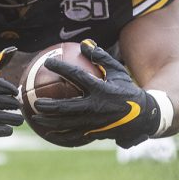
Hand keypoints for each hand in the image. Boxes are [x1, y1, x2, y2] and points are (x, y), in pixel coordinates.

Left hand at [32, 40, 160, 148]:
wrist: (144, 116)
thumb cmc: (127, 90)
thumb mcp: (118, 71)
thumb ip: (101, 58)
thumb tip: (85, 43)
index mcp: (101, 89)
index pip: (77, 77)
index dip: (61, 68)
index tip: (48, 62)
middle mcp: (97, 107)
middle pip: (67, 106)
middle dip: (49, 105)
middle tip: (34, 100)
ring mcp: (95, 123)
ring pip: (68, 124)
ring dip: (50, 121)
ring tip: (35, 117)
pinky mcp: (96, 133)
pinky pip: (75, 135)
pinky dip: (61, 134)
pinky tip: (49, 132)